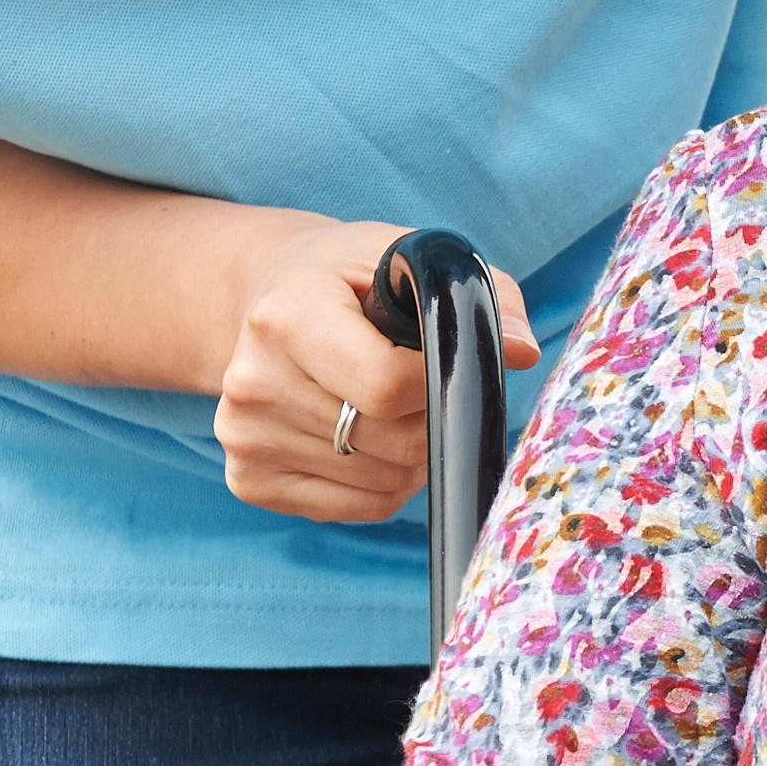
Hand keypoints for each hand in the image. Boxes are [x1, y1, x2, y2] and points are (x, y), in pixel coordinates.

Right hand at [209, 218, 542, 519]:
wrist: (270, 300)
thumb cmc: (352, 280)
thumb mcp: (409, 258)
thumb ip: (477, 296)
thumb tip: (521, 352)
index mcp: (288, 315)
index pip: (388, 387)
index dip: (438, 382)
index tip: (440, 357)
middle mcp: (254, 381)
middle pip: (394, 444)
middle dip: (431, 419)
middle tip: (418, 383)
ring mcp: (245, 436)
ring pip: (384, 482)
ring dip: (413, 454)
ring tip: (388, 404)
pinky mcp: (248, 479)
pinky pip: (361, 507)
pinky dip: (385, 482)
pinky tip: (365, 434)